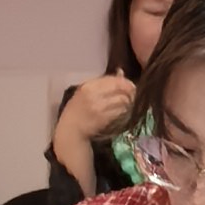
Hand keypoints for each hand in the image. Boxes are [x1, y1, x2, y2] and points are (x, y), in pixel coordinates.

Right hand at [52, 73, 138, 187]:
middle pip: (120, 88)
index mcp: (88, 85)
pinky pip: (121, 112)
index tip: (131, 87)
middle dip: (130, 92)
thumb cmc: (78, 112)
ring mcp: (98, 107)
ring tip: (130, 106)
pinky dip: (125, 112)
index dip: (126, 82)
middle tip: (135, 96)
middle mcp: (92, 94)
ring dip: (129, 103)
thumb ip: (104, 83)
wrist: (69, 132)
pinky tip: (124, 114)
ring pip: (123, 100)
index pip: (113, 79)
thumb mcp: (87, 93)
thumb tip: (121, 72)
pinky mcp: (103, 119)